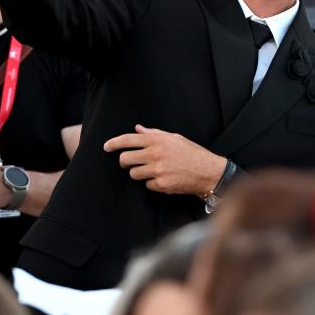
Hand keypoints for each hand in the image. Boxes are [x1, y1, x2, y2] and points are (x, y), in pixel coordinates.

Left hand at [104, 125, 226, 196]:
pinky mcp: (160, 184)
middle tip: (132, 162)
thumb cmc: (192, 152)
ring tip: (154, 170)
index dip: (114, 143)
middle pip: (125, 159)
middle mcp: (155, 154)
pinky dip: (153, 183)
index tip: (106, 147)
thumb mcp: (174, 138)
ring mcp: (157, 170)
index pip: (128, 140)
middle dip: (126, 162)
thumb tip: (137, 129)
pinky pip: (147, 185)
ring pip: (134, 174)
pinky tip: (165, 178)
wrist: (207, 171)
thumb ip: (154, 134)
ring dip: (140, 173)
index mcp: (157, 140)